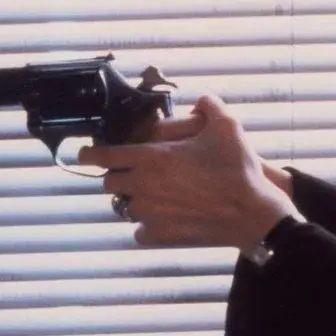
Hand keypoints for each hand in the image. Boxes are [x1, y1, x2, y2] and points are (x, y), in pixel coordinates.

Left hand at [79, 95, 299, 251]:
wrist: (251, 213)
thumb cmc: (237, 168)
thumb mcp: (227, 125)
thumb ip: (210, 105)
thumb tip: (202, 100)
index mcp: (150, 157)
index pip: (103, 156)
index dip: (90, 154)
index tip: (85, 155)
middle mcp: (142, 186)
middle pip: (109, 183)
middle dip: (116, 176)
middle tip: (132, 172)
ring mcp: (149, 213)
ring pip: (124, 207)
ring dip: (133, 200)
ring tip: (153, 195)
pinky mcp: (160, 235)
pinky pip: (140, 232)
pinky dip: (146, 226)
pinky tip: (162, 218)